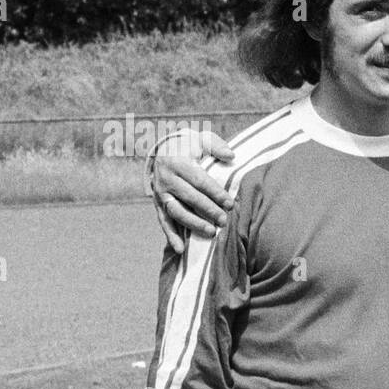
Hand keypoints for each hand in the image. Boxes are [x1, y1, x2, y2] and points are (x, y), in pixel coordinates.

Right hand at [151, 131, 236, 252]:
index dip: (215, 193)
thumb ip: (216, 145)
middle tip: (224, 221)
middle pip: (189, 198)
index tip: (230, 204)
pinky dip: (171, 236)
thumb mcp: (202, 139)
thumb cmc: (190, 146)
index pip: (199, 181)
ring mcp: (160, 193)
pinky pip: (163, 221)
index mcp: (177, 162)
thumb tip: (231, 156)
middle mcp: (165, 178)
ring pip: (176, 212)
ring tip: (211, 233)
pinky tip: (181, 249)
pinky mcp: (158, 204)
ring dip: (193, 224)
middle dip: (208, 210)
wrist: (165, 150)